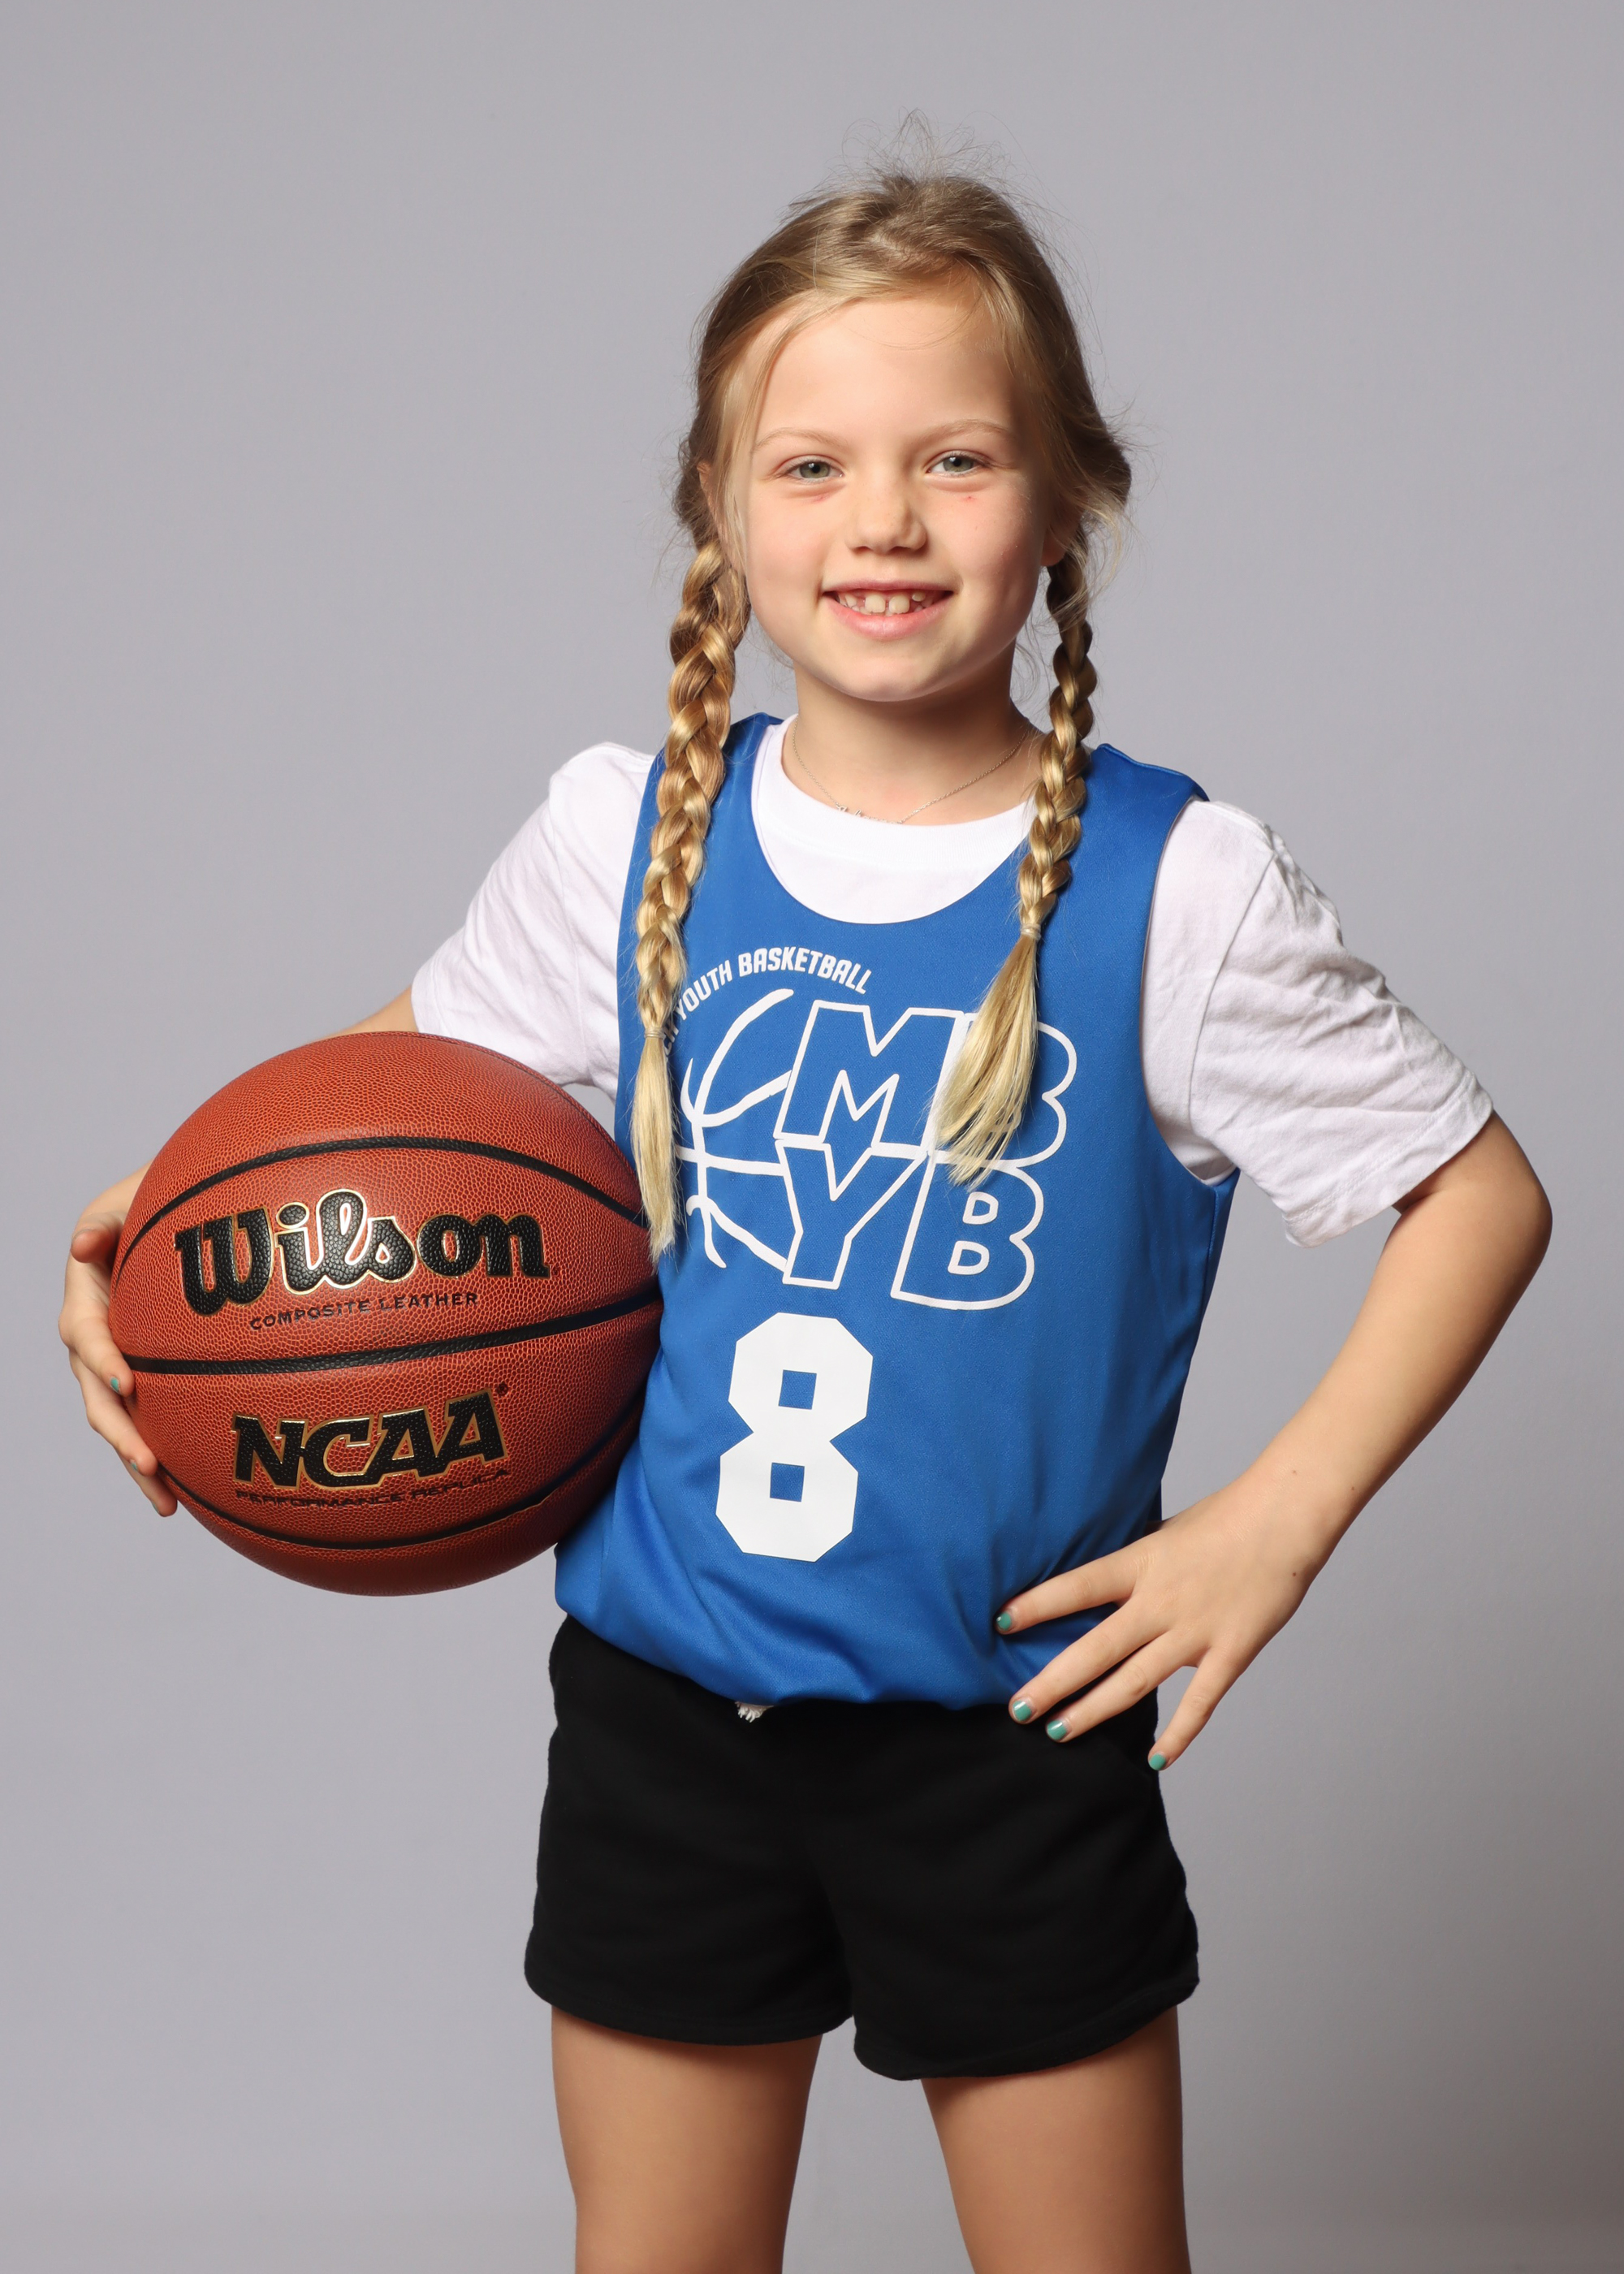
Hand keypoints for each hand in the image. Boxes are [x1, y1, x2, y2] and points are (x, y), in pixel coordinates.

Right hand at [59, 1168, 176, 1515]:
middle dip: (120, 1432)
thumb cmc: (152, 1203)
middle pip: (98, 1396)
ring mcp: (118, 1368)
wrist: (175, 1220)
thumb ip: (106, 1218)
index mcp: (85, 1301)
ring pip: (121, 1423)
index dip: (103, 1360)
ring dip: (138, 1462)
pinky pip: (150, 1424)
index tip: (128, 1382)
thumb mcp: (127, 1199)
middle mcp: (95, 1343)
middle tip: (148, 1460)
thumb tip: (82, 1246)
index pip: (85, 1336)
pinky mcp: (146, 1383)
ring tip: (167, 1500)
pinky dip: (163, 1459)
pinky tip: (185, 1495)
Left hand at [997, 1480, 1330, 1768]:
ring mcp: (1194, 1631)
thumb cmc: (1226, 1517)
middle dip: (1052, 1682)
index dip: (1036, 1606)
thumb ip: (1135, 1559)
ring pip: (1133, 1682)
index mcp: (1140, 1563)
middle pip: (1094, 1649)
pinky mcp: (1230, 1653)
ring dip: (1093, 1710)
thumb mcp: (1166, 1529)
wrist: (1285, 1519)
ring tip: (1057, 1733)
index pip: (1076, 1587)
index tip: (999, 1623)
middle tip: (1017, 1708)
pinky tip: (1155, 1759)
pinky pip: (1199, 1703)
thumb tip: (1103, 1567)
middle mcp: (1159, 1602)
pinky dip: (1178, 1735)